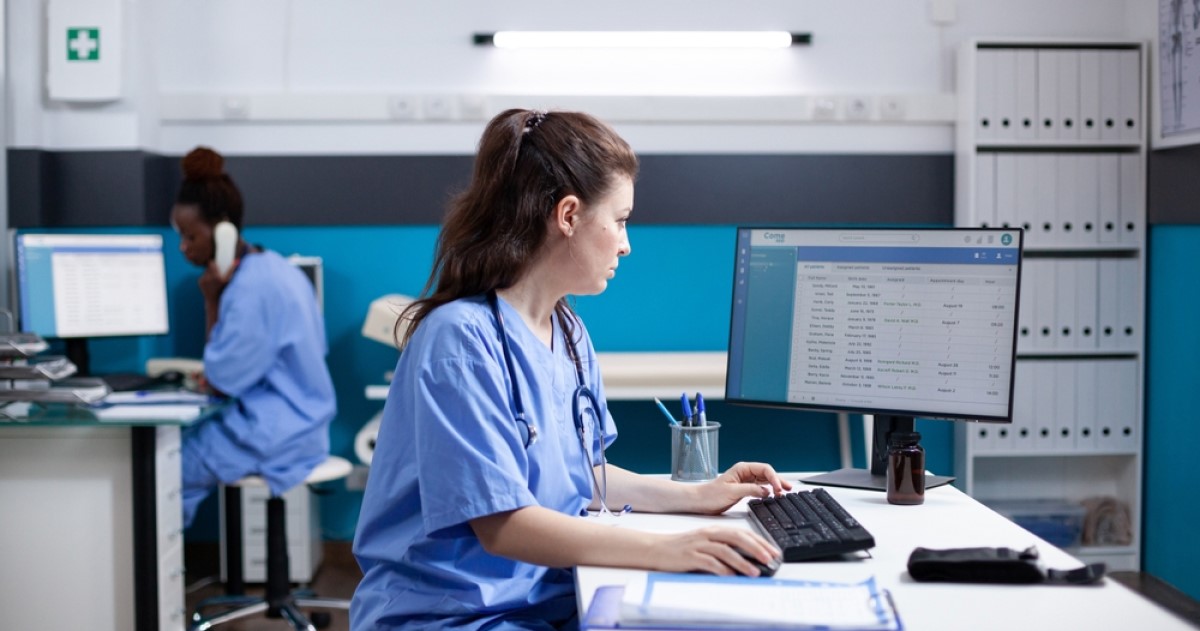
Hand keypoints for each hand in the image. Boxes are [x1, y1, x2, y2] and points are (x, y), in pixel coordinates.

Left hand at [198, 258, 238, 299]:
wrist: (213, 300)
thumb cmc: (224, 289)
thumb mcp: (229, 280)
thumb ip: (232, 269)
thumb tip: (237, 260)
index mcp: (217, 277)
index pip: (211, 263)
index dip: (213, 262)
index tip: (216, 263)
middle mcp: (209, 279)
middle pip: (209, 267)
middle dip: (212, 268)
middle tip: (216, 271)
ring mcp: (203, 280)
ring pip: (206, 271)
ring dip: (210, 273)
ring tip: (214, 279)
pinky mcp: (200, 281)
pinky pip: (203, 276)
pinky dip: (206, 277)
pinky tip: (210, 283)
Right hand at [650, 526, 779, 576]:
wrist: (656, 548)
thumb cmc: (682, 548)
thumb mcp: (705, 542)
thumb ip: (723, 547)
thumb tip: (747, 558)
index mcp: (714, 529)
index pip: (741, 532)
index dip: (759, 541)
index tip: (773, 550)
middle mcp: (708, 534)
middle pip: (737, 537)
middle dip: (756, 548)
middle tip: (769, 558)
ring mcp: (699, 545)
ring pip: (725, 550)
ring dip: (742, 562)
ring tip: (754, 572)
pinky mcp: (690, 556)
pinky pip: (709, 562)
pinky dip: (722, 569)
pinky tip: (731, 576)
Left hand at [690, 462, 792, 514]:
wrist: (699, 501)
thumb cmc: (710, 495)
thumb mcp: (731, 492)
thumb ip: (749, 490)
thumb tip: (765, 491)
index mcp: (742, 469)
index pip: (764, 469)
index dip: (774, 478)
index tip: (778, 489)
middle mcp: (745, 473)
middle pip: (767, 474)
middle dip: (778, 481)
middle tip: (787, 489)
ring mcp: (745, 481)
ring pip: (765, 481)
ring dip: (775, 486)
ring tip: (784, 492)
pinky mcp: (744, 490)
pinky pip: (760, 488)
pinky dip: (768, 491)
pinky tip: (773, 495)